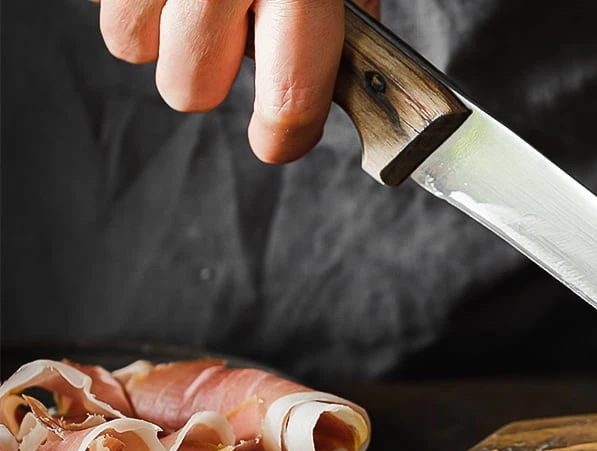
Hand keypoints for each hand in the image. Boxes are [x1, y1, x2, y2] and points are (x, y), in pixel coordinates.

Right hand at [95, 0, 373, 162]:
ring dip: (162, 40)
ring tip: (196, 8)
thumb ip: (342, 18)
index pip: (290, 98)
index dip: (285, 137)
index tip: (279, 144)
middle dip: (209, 81)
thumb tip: (336, 82)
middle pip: (191, 88)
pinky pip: (106, 8)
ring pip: (132, 47)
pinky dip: (133, 5)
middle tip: (231, 47)